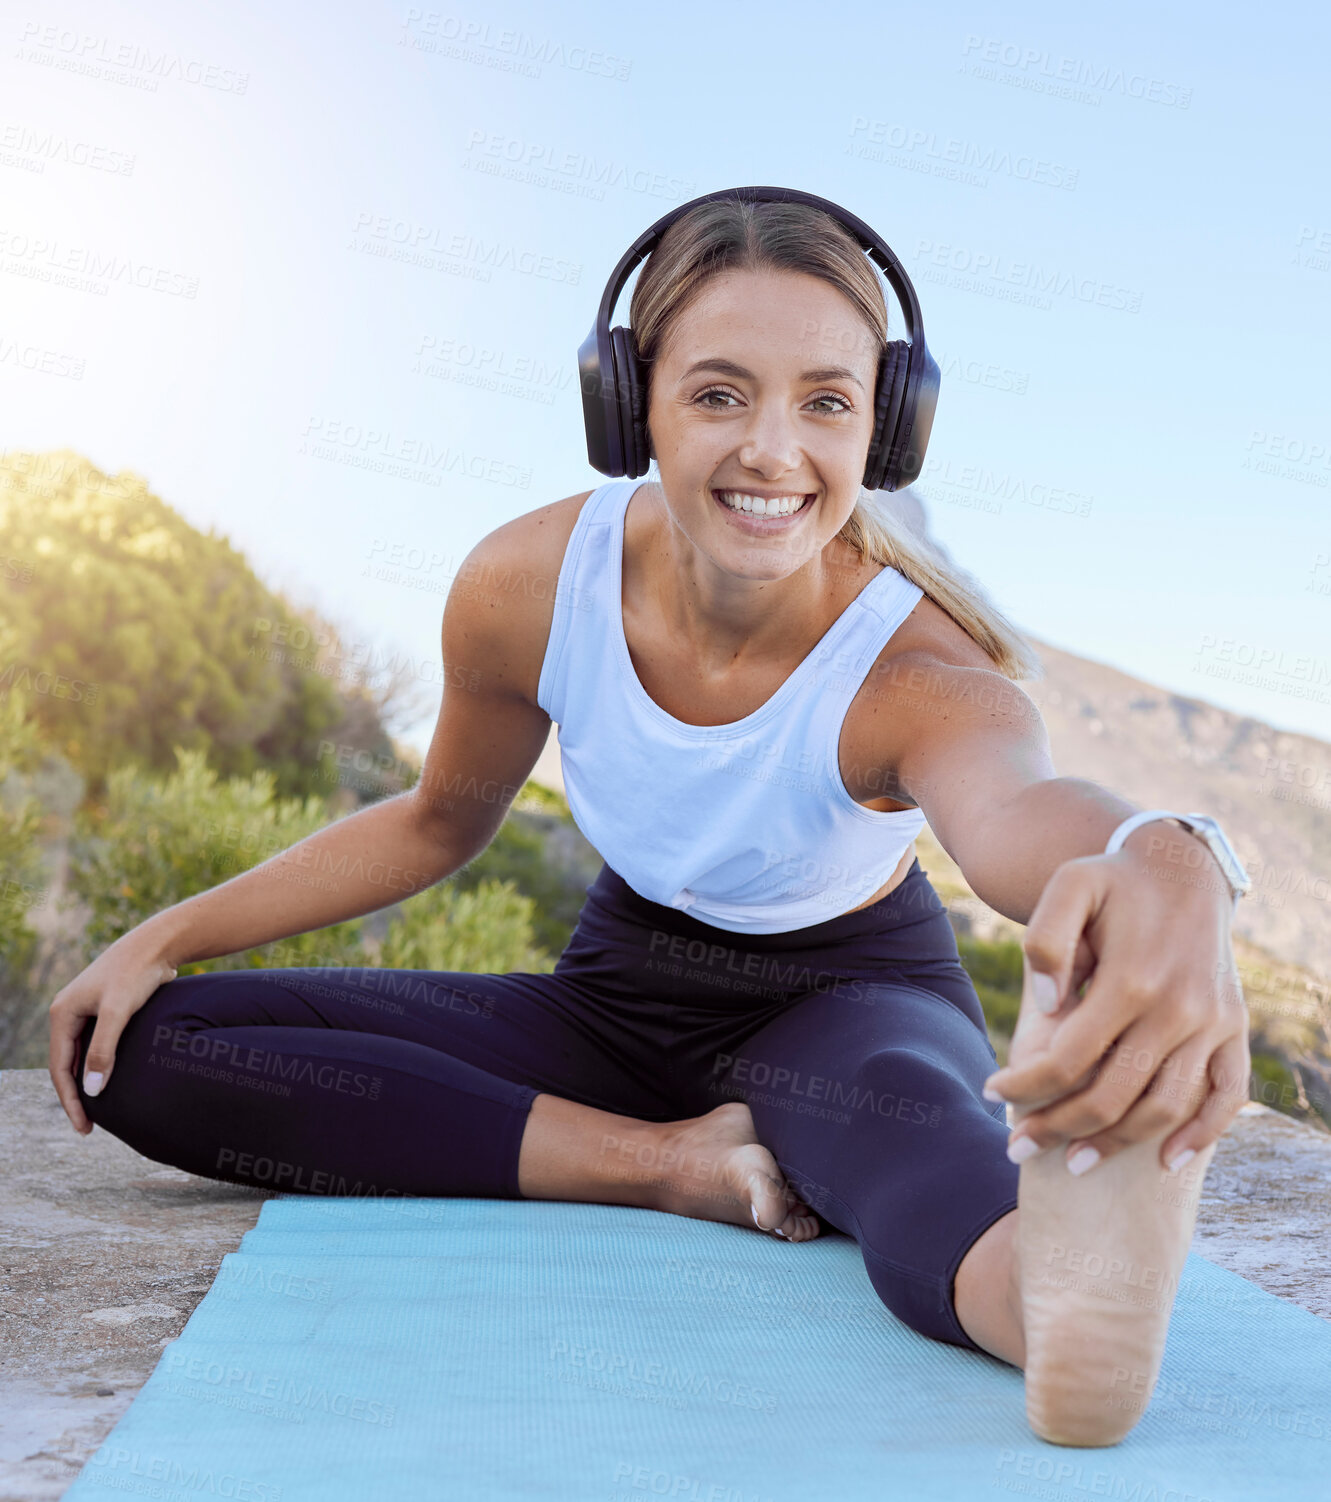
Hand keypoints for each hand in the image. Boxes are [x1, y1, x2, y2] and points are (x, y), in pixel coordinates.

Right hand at [48, 937, 179, 1134]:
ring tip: (99, 1111)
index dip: (71, 1100)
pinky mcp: (107, 1009)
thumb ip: (104, 1049)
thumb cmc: (136, 974)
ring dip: (88, 1081)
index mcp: (63, 1014)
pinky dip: (101, 1065)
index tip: (84, 1127)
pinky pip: (97, 1045)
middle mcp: (69, 1013)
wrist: (158, 944)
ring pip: (82, 1055)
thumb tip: (92, 1091)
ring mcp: (88, 1011)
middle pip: (67, 1064)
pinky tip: (112, 1080)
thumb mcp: (118, 1012)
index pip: (60, 1068)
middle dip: (76, 1095)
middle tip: (89, 1127)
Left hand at [981, 834, 1249, 1174]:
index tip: (990, 1093)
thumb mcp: (1067, 886)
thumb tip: (1049, 1007)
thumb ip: (1047, 941)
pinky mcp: (1234, 1028)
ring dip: (1116, 1144)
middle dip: (1057, 1127)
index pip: (1068, 1060)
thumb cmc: (1111, 880)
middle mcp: (1178, 1009)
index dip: (1024, 1086)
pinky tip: (1163, 1161)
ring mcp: (1213, 1023)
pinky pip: (1226, 1095)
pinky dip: (1201, 1134)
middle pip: (1112, 1095)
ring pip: (1165, 1108)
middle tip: (1016, 1146)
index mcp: (1132, 979)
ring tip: (1071, 1162)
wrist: (1182, 866)